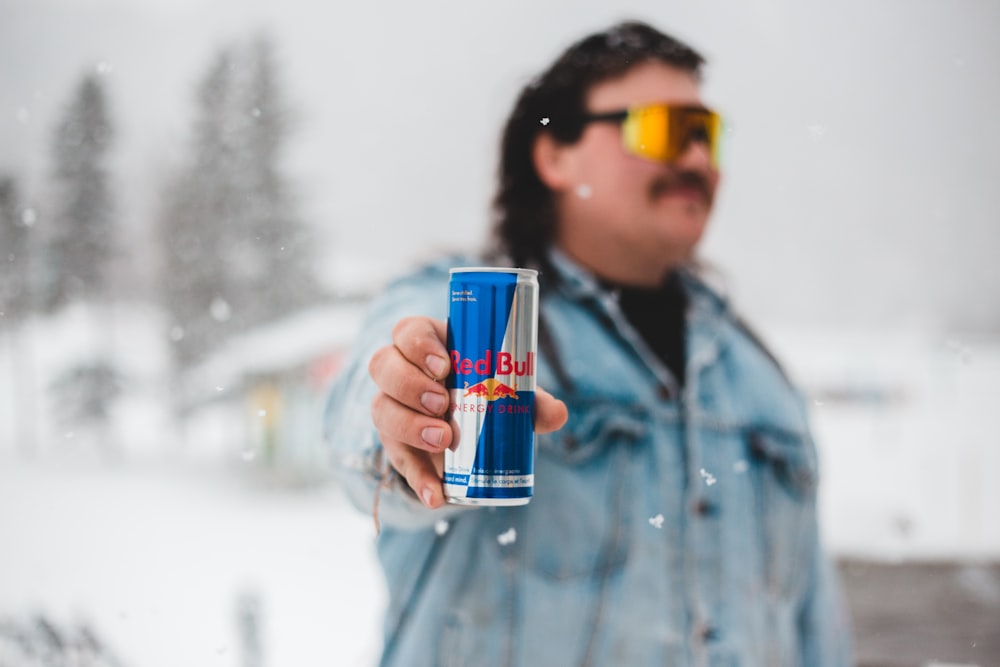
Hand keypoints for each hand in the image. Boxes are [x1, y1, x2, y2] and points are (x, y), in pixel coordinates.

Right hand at [368, 316, 567, 508]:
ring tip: (443, 439)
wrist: (468, 432)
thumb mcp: (508, 390)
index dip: (417, 344)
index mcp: (426, 344)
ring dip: (410, 425)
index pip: (407, 331)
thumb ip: (532, 400)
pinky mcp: (394, 444)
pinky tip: (435, 494)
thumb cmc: (486, 392)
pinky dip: (418, 479)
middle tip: (443, 403)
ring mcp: (391, 407)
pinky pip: (397, 459)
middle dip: (410, 385)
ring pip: (381, 408)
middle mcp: (399, 371)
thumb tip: (557, 412)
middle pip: (384, 365)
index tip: (444, 365)